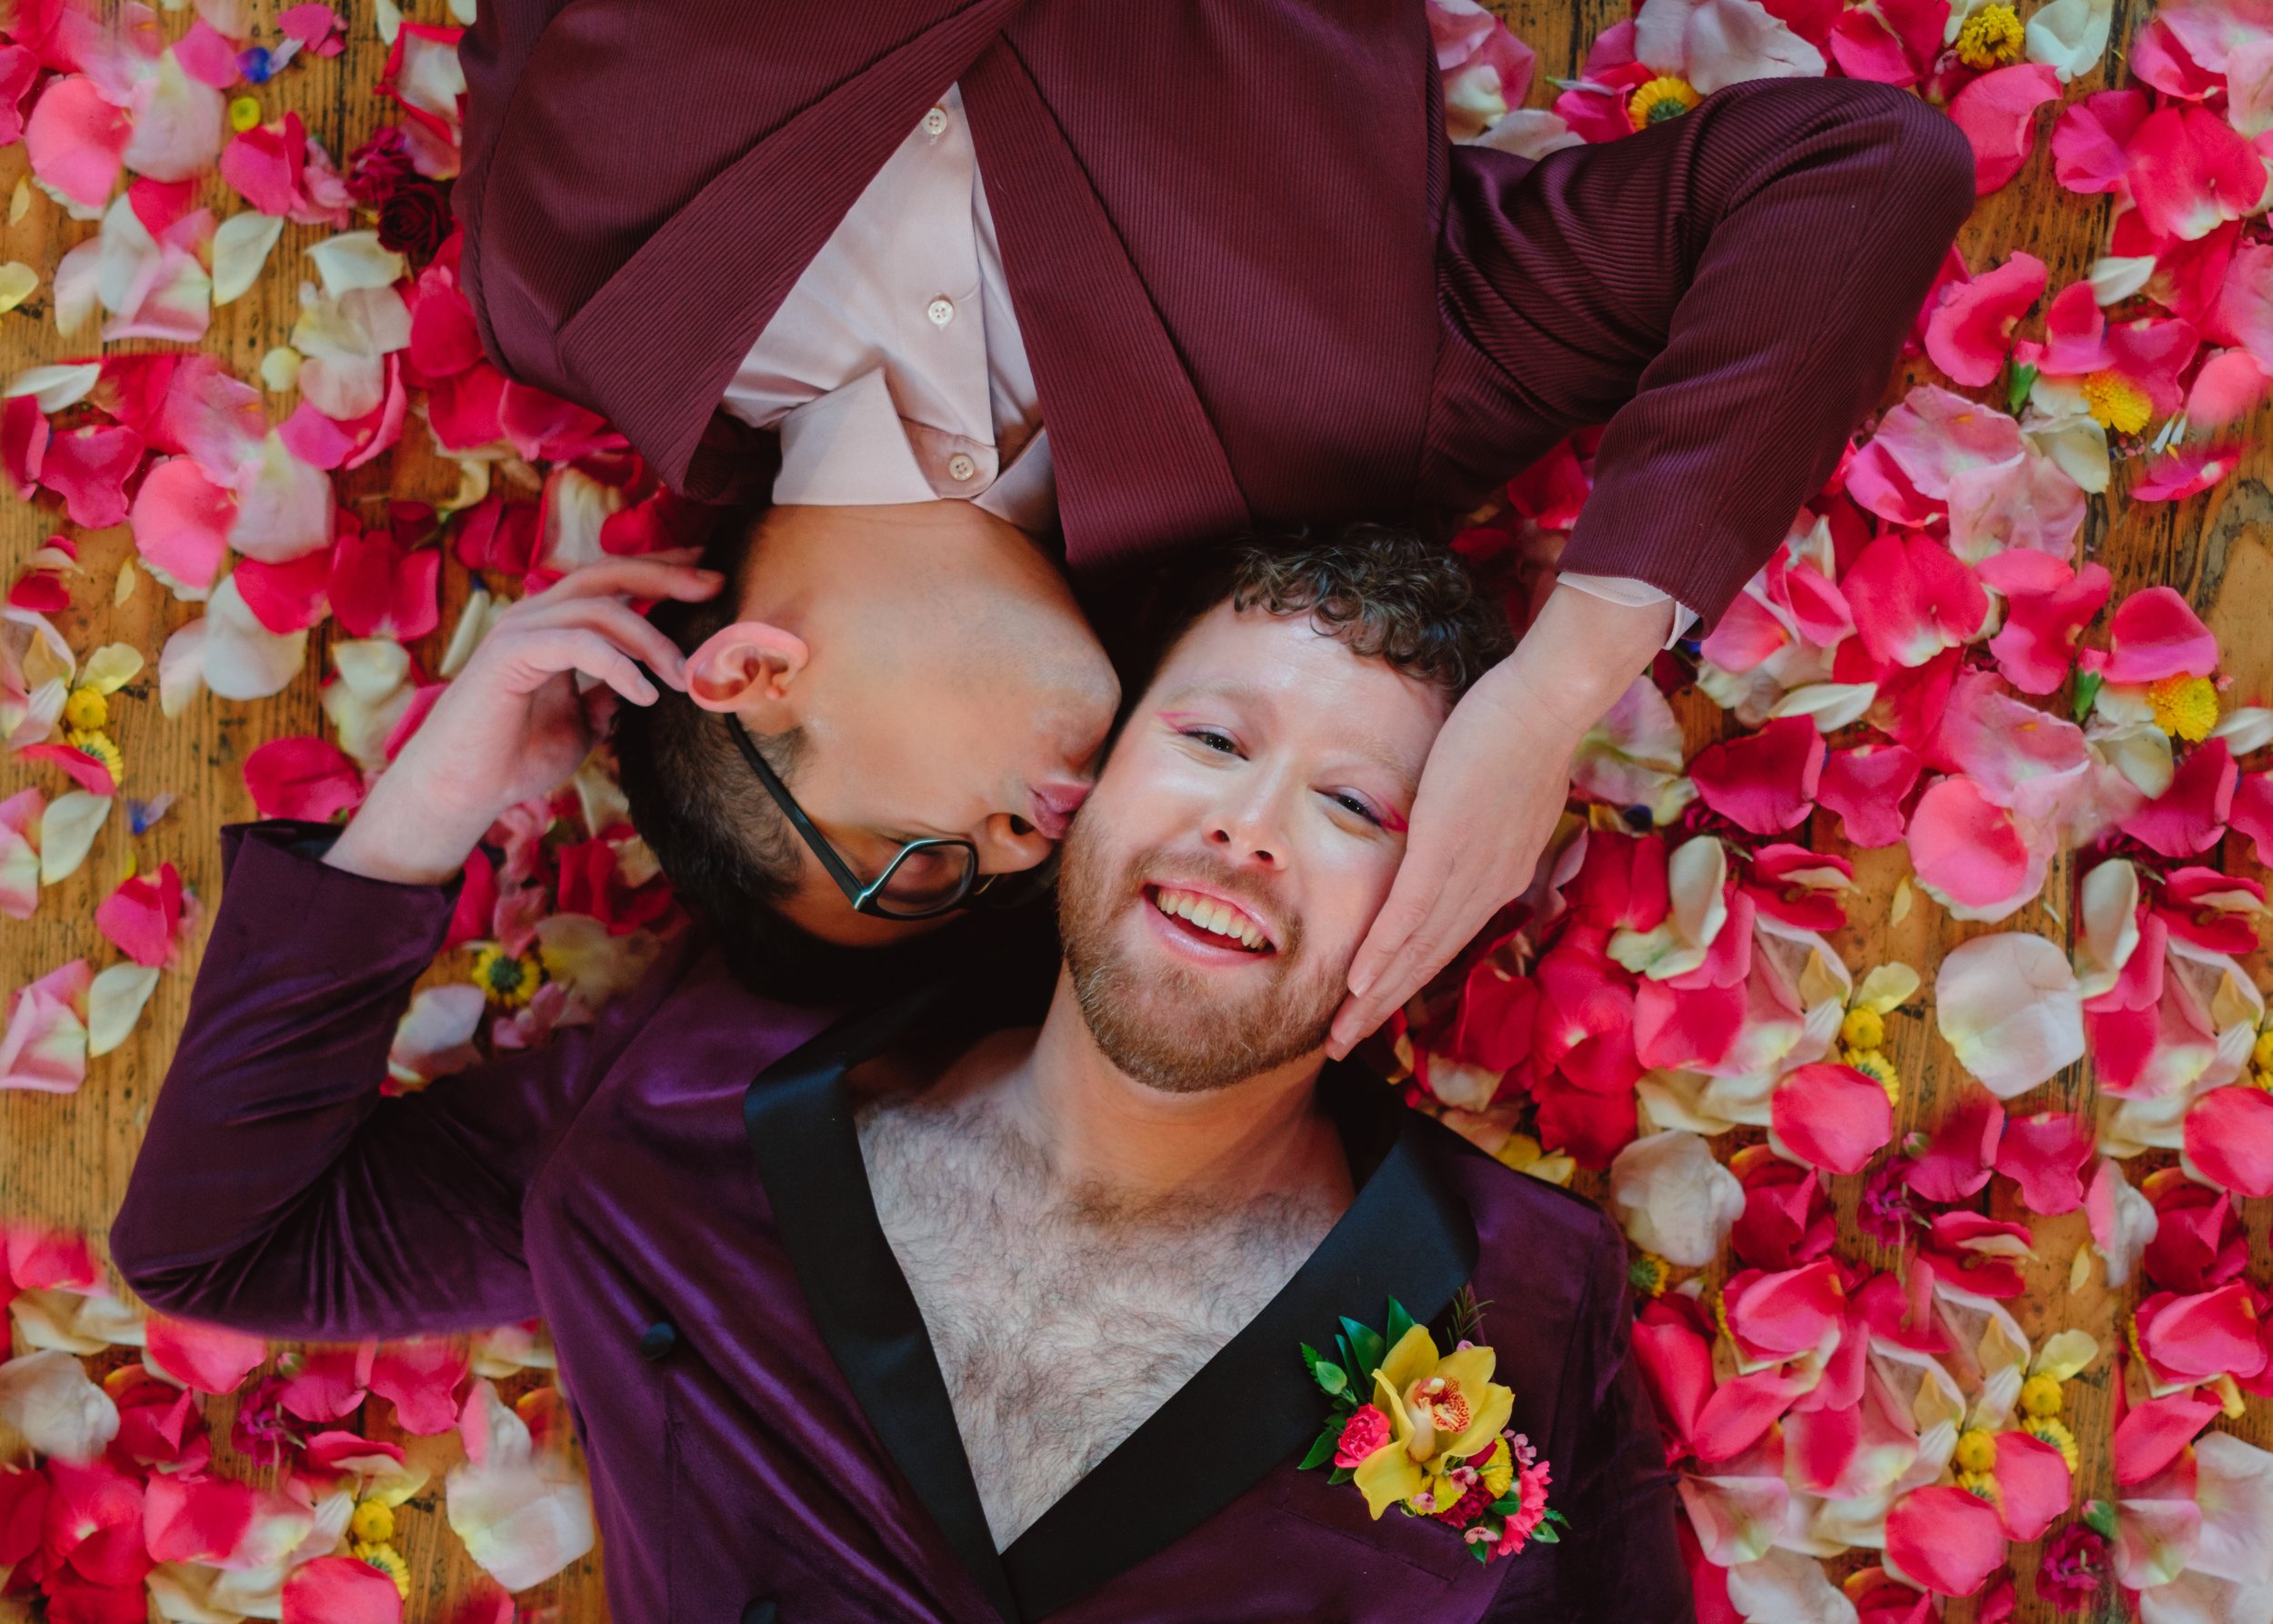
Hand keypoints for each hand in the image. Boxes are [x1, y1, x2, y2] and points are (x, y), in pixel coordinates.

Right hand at [325, 550, 723, 885]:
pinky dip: (618, 665)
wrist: (465, 790)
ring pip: (599, 609)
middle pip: (607, 574)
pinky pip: (577, 643)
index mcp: (553, 625)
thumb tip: (650, 682)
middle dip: (665, 575)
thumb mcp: (584, 722)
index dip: (660, 573)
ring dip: (650, 640)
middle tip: (715, 585)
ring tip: (682, 676)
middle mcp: (535, 616)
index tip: (710, 577)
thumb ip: (611, 694)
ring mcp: (519, 630)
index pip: (612, 581)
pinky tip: (644, 695)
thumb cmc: (517, 757)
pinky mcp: (509, 654)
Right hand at [1325, 584, 1674, 1058]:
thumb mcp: (1503, 792)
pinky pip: (1407, 911)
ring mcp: (1466, 869)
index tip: (1372, 1009)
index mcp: (1498, 875)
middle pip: (1424, 963)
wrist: (1549, 701)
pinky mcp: (1446, 846)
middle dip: (1380, 1009)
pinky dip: (1380, 950)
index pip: (1443, 942)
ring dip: (1373, 996)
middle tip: (1340, 1046)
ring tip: (1339, 1032)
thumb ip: (1480, 824)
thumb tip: (1461, 828)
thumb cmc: (1523, 728)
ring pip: (1414, 950)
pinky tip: (1354, 981)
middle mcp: (1485, 887)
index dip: (1404, 980)